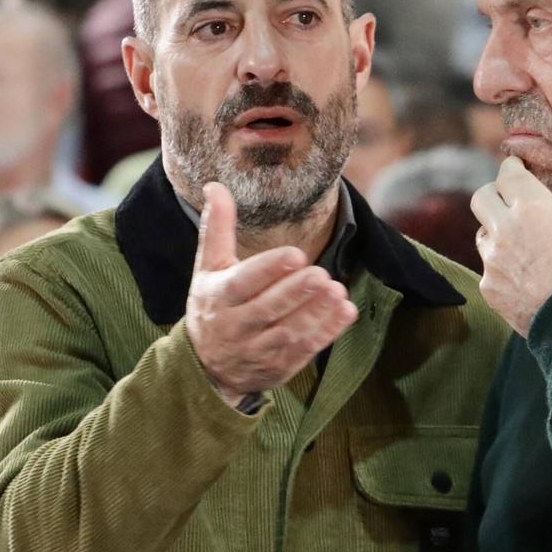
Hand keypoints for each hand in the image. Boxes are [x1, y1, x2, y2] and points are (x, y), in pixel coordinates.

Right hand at [185, 183, 357, 408]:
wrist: (206, 366)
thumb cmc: (213, 305)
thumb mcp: (207, 267)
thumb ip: (216, 228)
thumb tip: (215, 185)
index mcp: (219, 297)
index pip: (243, 283)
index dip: (269, 269)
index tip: (296, 255)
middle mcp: (236, 326)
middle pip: (268, 309)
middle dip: (297, 292)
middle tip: (322, 275)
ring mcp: (258, 350)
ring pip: (289, 333)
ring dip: (315, 313)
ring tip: (338, 291)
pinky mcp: (279, 366)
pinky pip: (304, 351)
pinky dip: (326, 333)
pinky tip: (345, 312)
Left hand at [472, 150, 551, 336]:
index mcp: (530, 208)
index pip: (507, 174)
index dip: (513, 168)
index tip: (519, 169)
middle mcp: (503, 230)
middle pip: (482, 198)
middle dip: (495, 194)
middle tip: (512, 199)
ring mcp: (492, 261)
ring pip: (483, 234)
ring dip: (496, 231)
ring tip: (520, 239)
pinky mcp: (490, 288)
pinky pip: (488, 269)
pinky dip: (501, 266)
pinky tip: (523, 273)